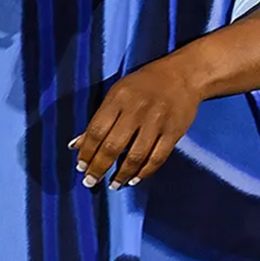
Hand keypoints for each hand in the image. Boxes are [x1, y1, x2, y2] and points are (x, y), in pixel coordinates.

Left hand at [71, 57, 201, 190]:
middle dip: (99, 167)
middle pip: (113, 146)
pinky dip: (144, 172)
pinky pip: (157, 157)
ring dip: (121, 174)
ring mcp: (157, 122)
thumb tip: (77, 145)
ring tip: (113, 184)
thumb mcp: (117, 94)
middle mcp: (137, 111)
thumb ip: (99, 119)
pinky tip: (134, 179)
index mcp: (118, 99)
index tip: (81, 167)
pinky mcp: (173, 132)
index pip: (96, 130)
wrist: (183, 75)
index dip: (87, 152)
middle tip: (91, 182)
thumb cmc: (144, 84)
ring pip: (135, 155)